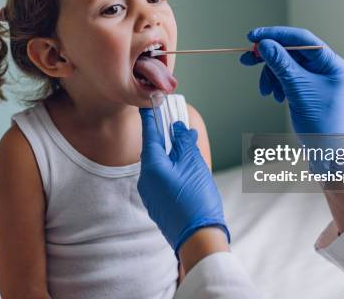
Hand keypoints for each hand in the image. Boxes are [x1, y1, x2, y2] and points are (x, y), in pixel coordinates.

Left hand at [138, 108, 229, 253]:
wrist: (198, 239)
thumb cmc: (197, 199)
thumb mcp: (193, 165)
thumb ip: (184, 143)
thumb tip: (178, 129)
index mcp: (152, 166)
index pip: (149, 134)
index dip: (151, 117)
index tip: (149, 103)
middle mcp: (146, 179)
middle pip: (154, 150)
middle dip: (166, 138)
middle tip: (176, 124)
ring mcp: (150, 194)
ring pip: (159, 166)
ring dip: (172, 155)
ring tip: (188, 148)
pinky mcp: (157, 204)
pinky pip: (162, 180)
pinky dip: (172, 170)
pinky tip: (186, 170)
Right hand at [240, 26, 343, 133]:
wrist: (326, 152)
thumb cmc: (320, 124)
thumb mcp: (297, 90)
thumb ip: (281, 64)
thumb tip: (264, 44)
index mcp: (332, 64)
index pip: (302, 39)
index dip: (276, 34)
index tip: (253, 36)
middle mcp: (326, 68)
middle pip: (292, 51)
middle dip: (269, 57)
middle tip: (246, 60)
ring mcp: (317, 79)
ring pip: (286, 65)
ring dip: (271, 75)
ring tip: (265, 92)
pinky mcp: (308, 89)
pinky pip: (287, 78)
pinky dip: (276, 85)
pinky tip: (275, 97)